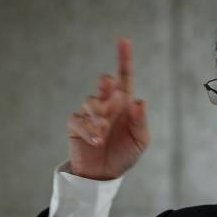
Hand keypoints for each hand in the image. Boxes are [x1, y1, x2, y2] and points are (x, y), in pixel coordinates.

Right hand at [67, 39, 149, 179]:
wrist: (104, 175)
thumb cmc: (124, 154)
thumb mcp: (140, 141)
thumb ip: (141, 121)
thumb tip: (139, 101)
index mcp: (124, 104)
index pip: (124, 77)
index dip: (124, 58)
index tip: (124, 41)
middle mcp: (107, 104)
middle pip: (104, 83)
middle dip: (105, 85)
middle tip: (111, 92)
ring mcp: (90, 114)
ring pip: (90, 101)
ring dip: (98, 114)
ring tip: (103, 131)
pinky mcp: (76, 125)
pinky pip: (78, 119)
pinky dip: (87, 128)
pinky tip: (96, 140)